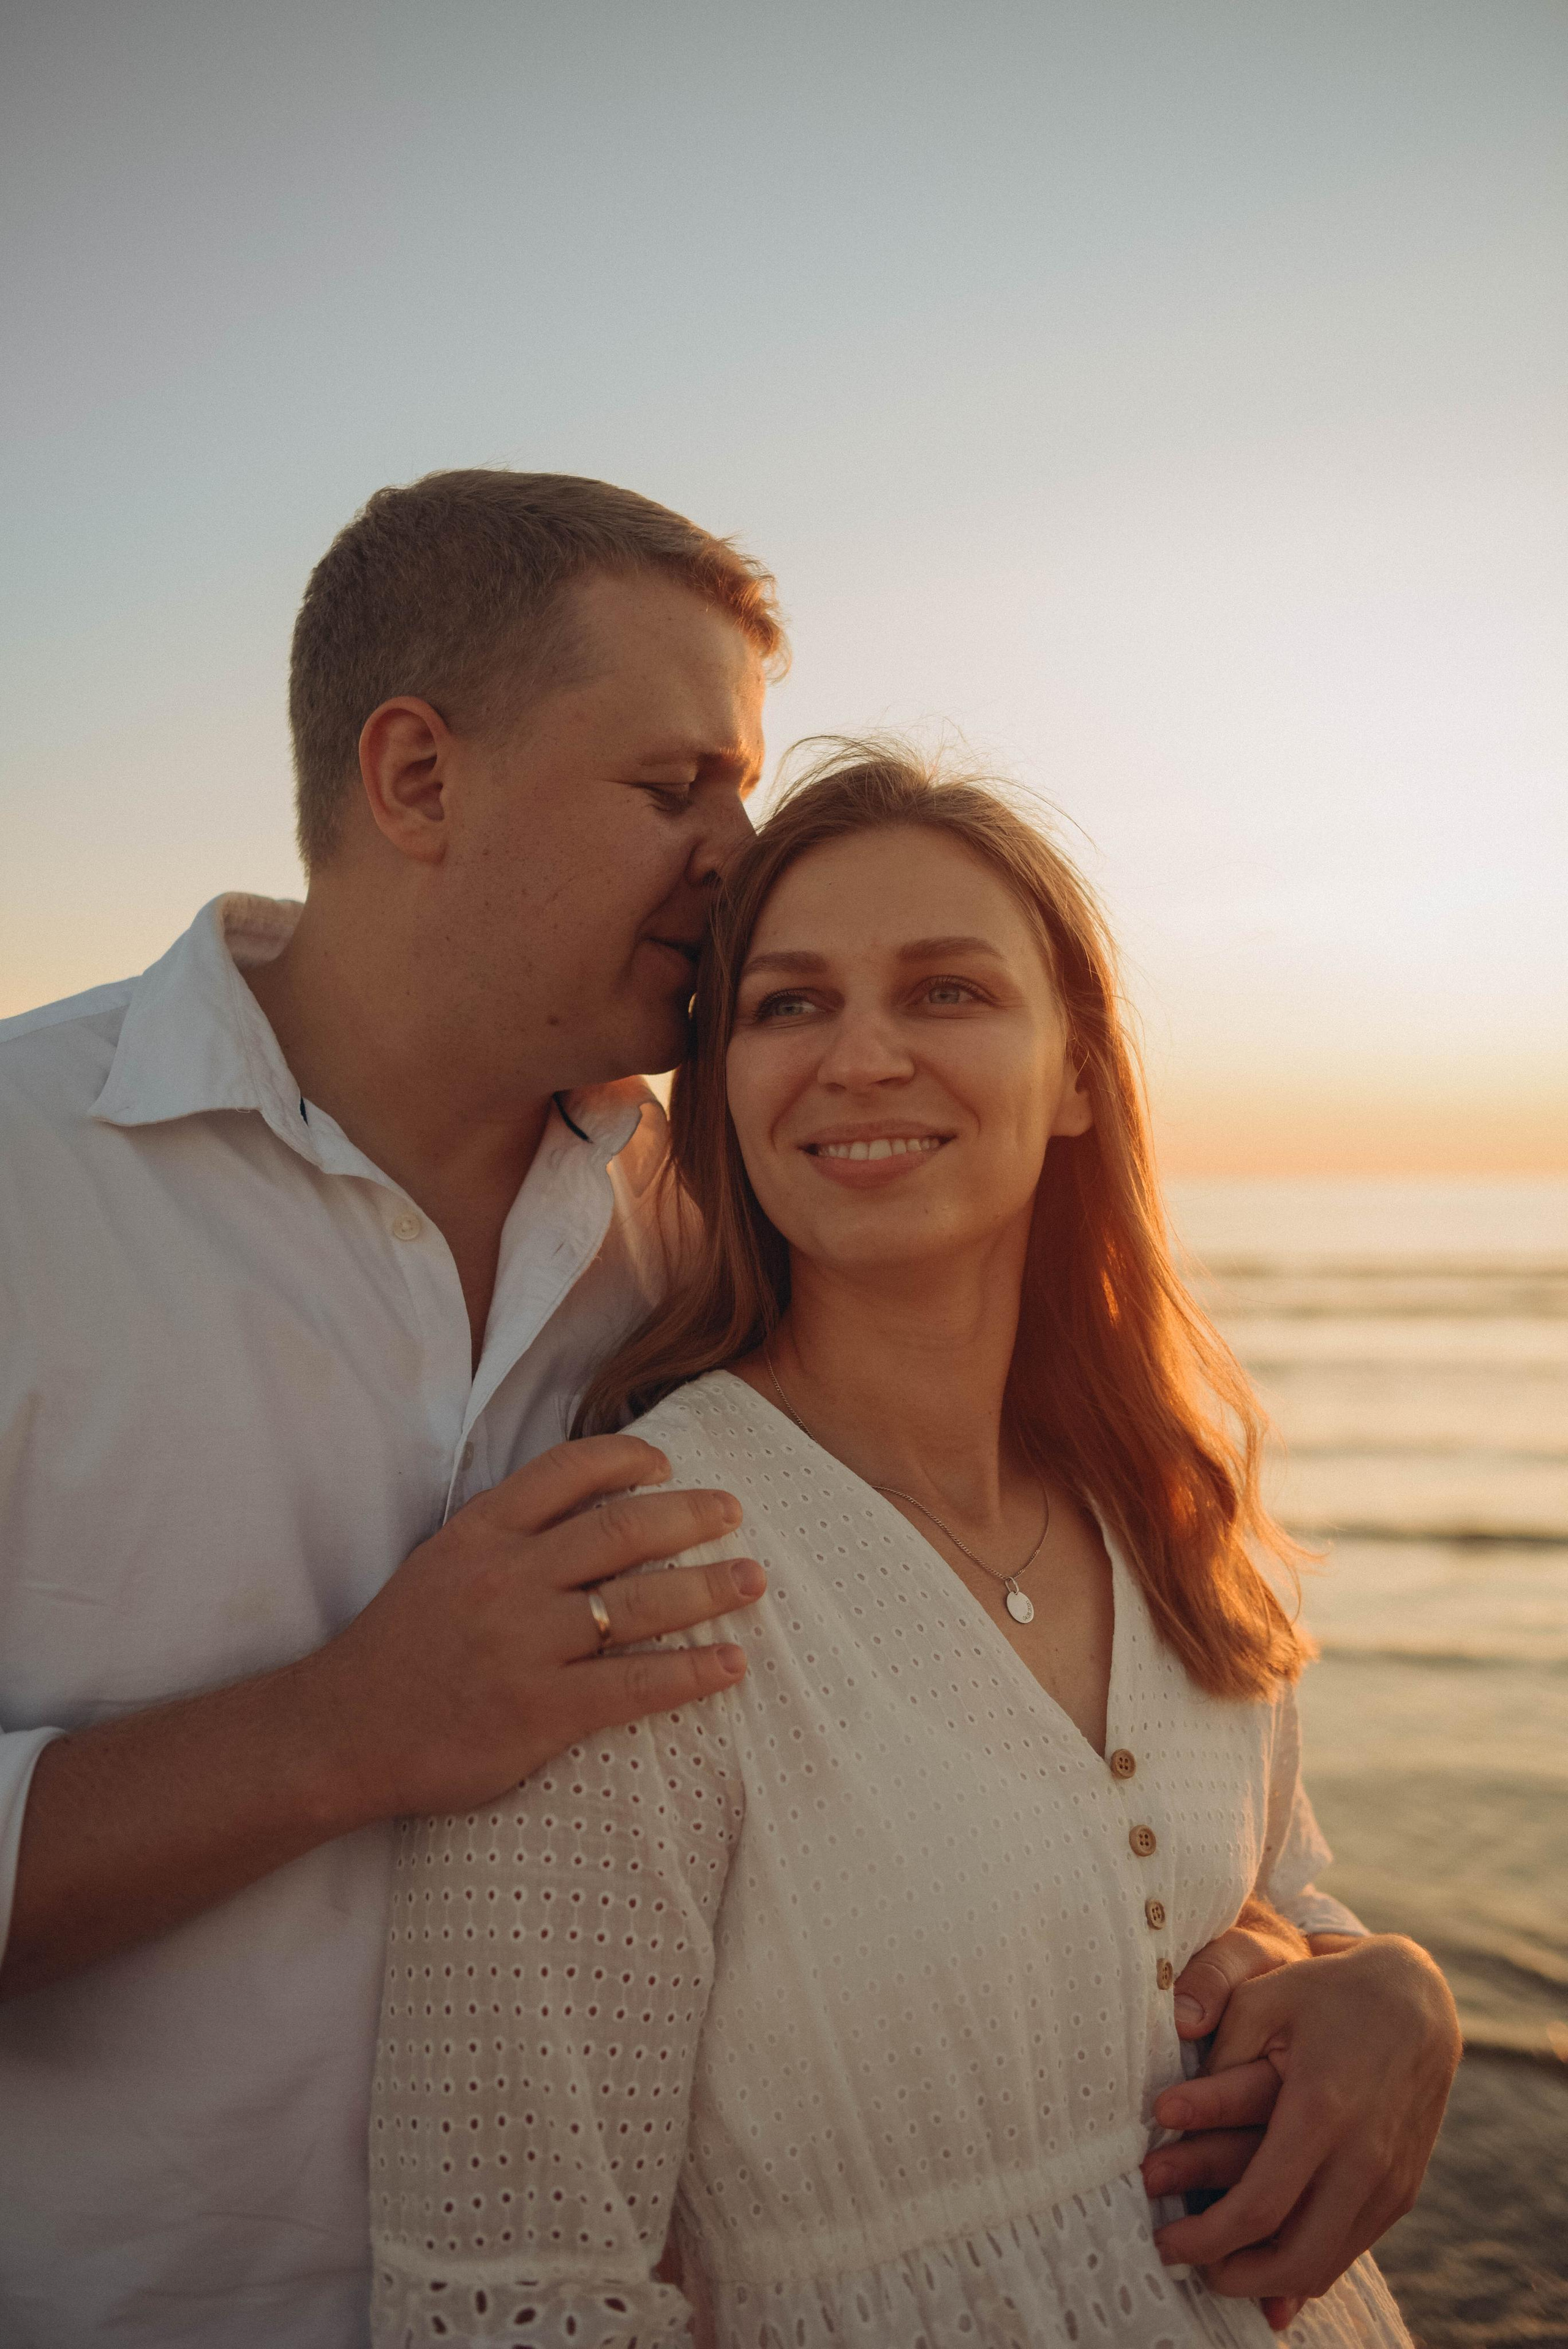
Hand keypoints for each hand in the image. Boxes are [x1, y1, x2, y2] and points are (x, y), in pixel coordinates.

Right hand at [307, 1432, 763, 1823]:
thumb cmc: (397, 1650)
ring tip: (752, 1580)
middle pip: (621, 1530)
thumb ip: (505, 1536)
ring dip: (708, 1589)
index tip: (667, 1464)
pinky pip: (634, 1686)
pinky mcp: (540, 1711)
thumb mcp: (440, 1564)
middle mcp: (508, 1579)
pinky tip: (732, 1667)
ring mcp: (526, 1645)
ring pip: (639, 1604)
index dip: (626, 1459)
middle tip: (734, 1512)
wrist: (340, 1733)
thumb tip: (588, 1511)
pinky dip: (691, 1673)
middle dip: (690, 1517)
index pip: (566, 1471)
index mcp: (480, 1533)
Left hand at [1146, 1935, 1459, 2322]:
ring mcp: (1390, 2181)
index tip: (1165, 2241)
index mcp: (1320, 2110)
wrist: (1416, 1998)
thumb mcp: (1261, 1998)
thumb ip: (1214, 2055)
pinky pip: (1351, 2248)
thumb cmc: (1325, 1993)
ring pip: (1326, 2264)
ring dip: (1269, 2280)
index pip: (1259, 2207)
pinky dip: (1307, 2265)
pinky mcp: (1403, 2189)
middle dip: (1235, 2276)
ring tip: (1220, 2265)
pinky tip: (1269, 2263)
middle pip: (1296, 2258)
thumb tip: (1164, 2111)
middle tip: (1189, 2264)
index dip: (1206, 2237)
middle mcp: (1363, 2158)